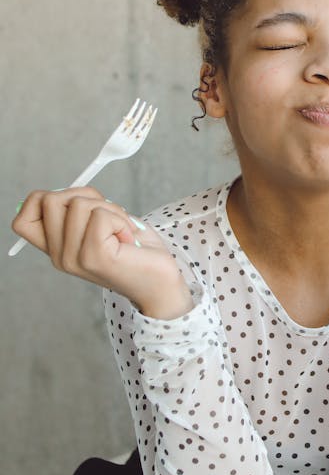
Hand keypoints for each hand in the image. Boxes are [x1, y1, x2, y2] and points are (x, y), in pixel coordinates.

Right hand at [12, 188, 192, 319]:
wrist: (161, 282)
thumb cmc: (134, 249)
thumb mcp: (99, 224)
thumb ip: (79, 211)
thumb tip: (67, 191)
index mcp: (56, 249)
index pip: (22, 220)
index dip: (42, 200)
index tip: (76, 204)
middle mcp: (59, 257)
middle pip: (50, 200)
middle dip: (86, 196)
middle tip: (108, 217)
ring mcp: (74, 259)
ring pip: (78, 204)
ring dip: (109, 208)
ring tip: (120, 230)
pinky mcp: (94, 258)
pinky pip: (100, 215)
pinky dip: (119, 219)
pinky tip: (126, 238)